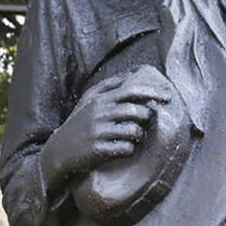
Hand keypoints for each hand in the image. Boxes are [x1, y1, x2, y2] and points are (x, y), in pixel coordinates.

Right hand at [40, 67, 172, 190]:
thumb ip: (109, 86)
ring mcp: (98, 132)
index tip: (168, 96)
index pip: (131, 90)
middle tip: (143, 122)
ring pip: (134, 131)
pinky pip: (127, 148)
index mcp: (99, 99)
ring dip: (138, 135)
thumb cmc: (78, 124)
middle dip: (145, 117)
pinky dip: (129, 149)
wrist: (58, 152)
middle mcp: (99, 113)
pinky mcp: (98, 150)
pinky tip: (122, 149)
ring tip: (131, 137)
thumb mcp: (88, 101)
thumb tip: (134, 73)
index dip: (152, 92)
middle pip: (136, 111)